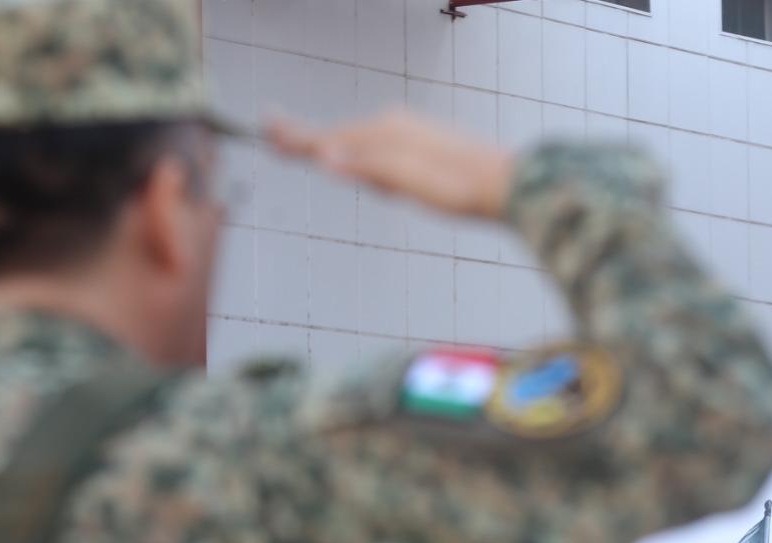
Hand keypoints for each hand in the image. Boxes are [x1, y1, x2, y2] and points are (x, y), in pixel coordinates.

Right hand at [268, 111, 515, 219]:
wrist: (505, 183)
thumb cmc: (457, 188)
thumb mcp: (407, 181)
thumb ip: (366, 167)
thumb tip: (325, 156)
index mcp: (383, 134)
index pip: (329, 138)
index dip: (297, 138)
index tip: (266, 130)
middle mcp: (392, 125)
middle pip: (339, 135)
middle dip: (307, 138)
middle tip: (272, 132)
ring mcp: (407, 132)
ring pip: (358, 140)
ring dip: (331, 145)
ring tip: (300, 142)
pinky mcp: (420, 143)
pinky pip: (376, 145)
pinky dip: (356, 150)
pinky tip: (356, 159)